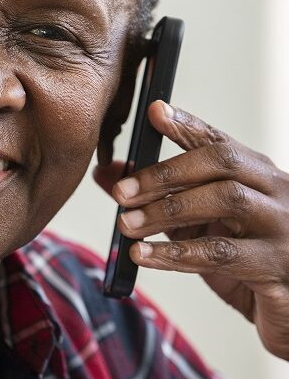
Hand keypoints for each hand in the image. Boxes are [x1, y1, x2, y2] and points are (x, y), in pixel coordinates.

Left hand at [93, 100, 288, 360]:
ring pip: (225, 201)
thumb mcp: (196, 227)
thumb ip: (157, 199)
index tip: (154, 111)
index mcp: (257, 177)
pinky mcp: (276, 267)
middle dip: (165, 173)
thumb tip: (107, 174)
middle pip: (223, 163)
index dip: (187, 126)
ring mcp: (282, 228)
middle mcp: (276, 193)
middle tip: (120, 193)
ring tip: (125, 224)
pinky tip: (143, 255)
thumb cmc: (243, 263)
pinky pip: (222, 254)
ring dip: (166, 211)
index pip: (220, 142)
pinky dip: (175, 252)